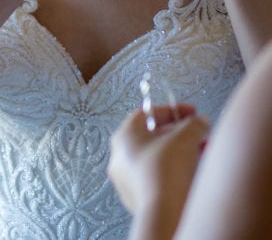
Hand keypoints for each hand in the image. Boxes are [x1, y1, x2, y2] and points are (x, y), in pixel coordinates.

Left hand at [108, 104, 207, 222]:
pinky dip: (175, 171)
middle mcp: (120, 157)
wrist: (163, 212)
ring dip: (180, 152)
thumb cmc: (165, 171)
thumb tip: (200, 122)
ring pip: (156, 158)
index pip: (145, 114)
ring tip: (201, 152)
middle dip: (179, 134)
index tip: (191, 112)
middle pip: (151, 137)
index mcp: (123, 137)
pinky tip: (194, 172)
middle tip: (198, 134)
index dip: (171, 111)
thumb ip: (194, 125)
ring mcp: (127, 179)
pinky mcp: (138, 197)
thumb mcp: (184, 139)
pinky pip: (157, 177)